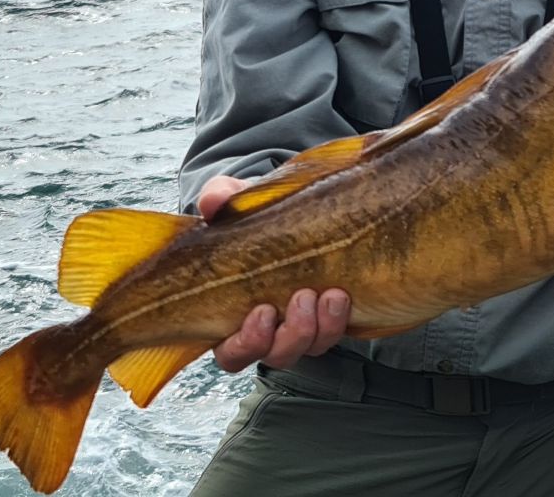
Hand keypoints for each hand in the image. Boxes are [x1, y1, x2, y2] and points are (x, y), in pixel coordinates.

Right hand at [195, 175, 351, 371]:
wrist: (288, 210)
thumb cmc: (251, 214)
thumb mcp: (235, 200)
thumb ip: (219, 197)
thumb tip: (211, 202)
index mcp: (230, 316)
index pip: (231, 351)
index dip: (246, 343)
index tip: (262, 311)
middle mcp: (266, 330)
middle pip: (275, 356)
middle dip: (292, 335)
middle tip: (303, 296)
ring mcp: (298, 325)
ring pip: (309, 347)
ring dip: (321, 327)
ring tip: (330, 294)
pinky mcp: (326, 316)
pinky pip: (334, 333)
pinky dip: (340, 320)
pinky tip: (342, 294)